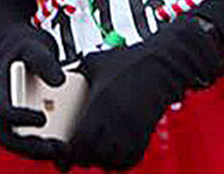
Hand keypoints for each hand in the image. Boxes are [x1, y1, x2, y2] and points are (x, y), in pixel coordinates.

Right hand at [0, 28, 66, 161]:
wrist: (18, 51)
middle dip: (31, 148)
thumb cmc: (22, 50)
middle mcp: (7, 110)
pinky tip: (72, 147)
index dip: (19, 119)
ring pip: (23, 144)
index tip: (42, 118)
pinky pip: (38, 138)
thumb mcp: (32, 47)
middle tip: (57, 148)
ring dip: (43, 152)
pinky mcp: (32, 123)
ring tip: (67, 152)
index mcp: (2, 91)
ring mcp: (17, 119)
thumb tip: (59, 81)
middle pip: (9, 138)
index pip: (1, 111)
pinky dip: (52, 146)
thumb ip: (44, 61)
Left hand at [65, 18, 223, 169]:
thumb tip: (61, 76)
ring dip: (100, 160)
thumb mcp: (96, 61)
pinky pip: (129, 160)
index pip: (80, 141)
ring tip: (93, 153)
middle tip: (76, 153)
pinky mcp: (144, 134)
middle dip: (82, 157)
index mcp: (100, 103)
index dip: (69, 150)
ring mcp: (132, 129)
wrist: (162, 64)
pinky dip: (118, 162)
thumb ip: (77, 71)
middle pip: (93, 155)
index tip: (64, 149)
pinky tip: (112, 154)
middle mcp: (116, 120)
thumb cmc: (130, 60)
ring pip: (111, 161)